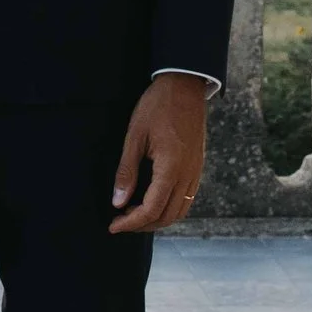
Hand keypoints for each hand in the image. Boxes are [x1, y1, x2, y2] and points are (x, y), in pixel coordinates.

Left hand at [111, 74, 209, 234]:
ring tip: (134, 213)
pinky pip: (187, 199)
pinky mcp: (197, 168)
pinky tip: (152, 200)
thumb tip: (117, 202)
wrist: (185, 86)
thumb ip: (127, 171)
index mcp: (171, 167)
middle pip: (167, 216)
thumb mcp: (134, 136)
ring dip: (157, 219)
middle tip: (120, 221)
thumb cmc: (157, 107)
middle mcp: (188, 174)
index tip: (113, 226)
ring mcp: (196, 172)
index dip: (131, 223)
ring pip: (180, 211)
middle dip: (142, 225)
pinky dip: (169, 208)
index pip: (151, 209)